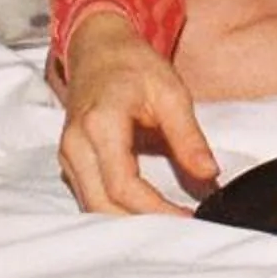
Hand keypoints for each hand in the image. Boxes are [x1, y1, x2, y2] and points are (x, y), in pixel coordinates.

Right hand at [54, 10, 217, 215]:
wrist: (98, 48)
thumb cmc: (133, 65)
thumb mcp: (170, 92)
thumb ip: (188, 136)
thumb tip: (208, 174)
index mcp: (100, 124)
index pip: (123, 185)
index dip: (156, 210)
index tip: (188, 218)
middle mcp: (75, 144)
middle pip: (102, 206)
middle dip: (141, 225)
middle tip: (181, 228)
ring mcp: (67, 155)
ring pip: (92, 207)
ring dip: (127, 224)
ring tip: (168, 224)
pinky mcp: (70, 162)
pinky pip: (89, 198)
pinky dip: (116, 212)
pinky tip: (146, 213)